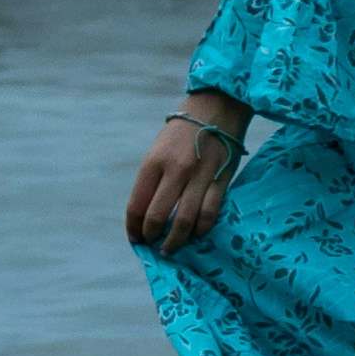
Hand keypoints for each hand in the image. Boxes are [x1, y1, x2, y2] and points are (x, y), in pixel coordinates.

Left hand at [125, 92, 248, 252]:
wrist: (216, 108)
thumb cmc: (182, 133)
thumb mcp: (158, 151)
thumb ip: (152, 180)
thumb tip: (145, 215)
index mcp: (153, 162)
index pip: (137, 205)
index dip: (133, 228)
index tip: (135, 238)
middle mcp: (175, 170)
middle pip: (157, 217)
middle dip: (152, 237)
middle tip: (153, 245)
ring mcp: (199, 176)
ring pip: (184, 221)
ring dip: (175, 241)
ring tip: (171, 247)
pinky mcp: (221, 180)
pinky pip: (209, 214)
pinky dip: (200, 230)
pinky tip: (195, 234)